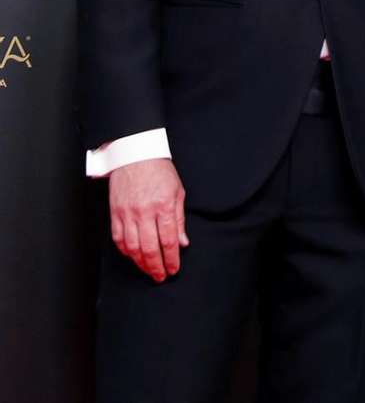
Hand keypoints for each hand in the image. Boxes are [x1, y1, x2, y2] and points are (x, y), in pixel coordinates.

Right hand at [109, 158, 187, 280]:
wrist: (135, 155)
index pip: (168, 240)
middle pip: (149, 248)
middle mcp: (144, 212)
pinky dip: (126, 251)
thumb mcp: (178, 192)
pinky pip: (119, 238)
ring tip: (148, 270)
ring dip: (140, 263)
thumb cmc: (160, 172)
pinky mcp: (115, 213)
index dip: (171, 259)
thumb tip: (182, 243)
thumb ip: (179, 220)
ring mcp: (127, 213)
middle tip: (160, 277)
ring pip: (132, 247)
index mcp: (163, 206)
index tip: (173, 269)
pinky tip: (133, 257)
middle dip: (156, 266)